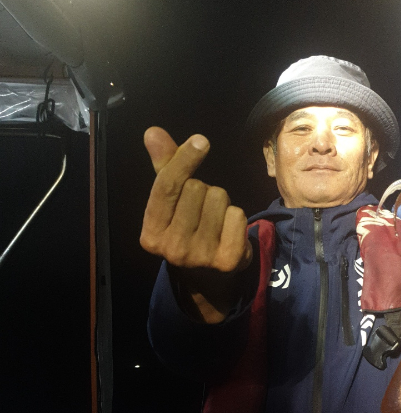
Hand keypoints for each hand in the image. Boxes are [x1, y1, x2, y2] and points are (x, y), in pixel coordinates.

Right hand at [140, 127, 251, 321]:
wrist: (206, 279)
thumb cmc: (185, 229)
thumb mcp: (170, 203)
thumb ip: (164, 168)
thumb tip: (153, 132)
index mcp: (151, 233)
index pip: (168, 186)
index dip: (185, 159)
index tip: (201, 141)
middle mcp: (173, 248)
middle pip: (197, 188)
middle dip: (203, 190)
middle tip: (200, 211)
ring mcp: (201, 256)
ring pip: (219, 198)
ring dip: (221, 203)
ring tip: (214, 222)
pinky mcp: (228, 261)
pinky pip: (238, 215)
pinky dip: (236, 217)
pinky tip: (228, 232)